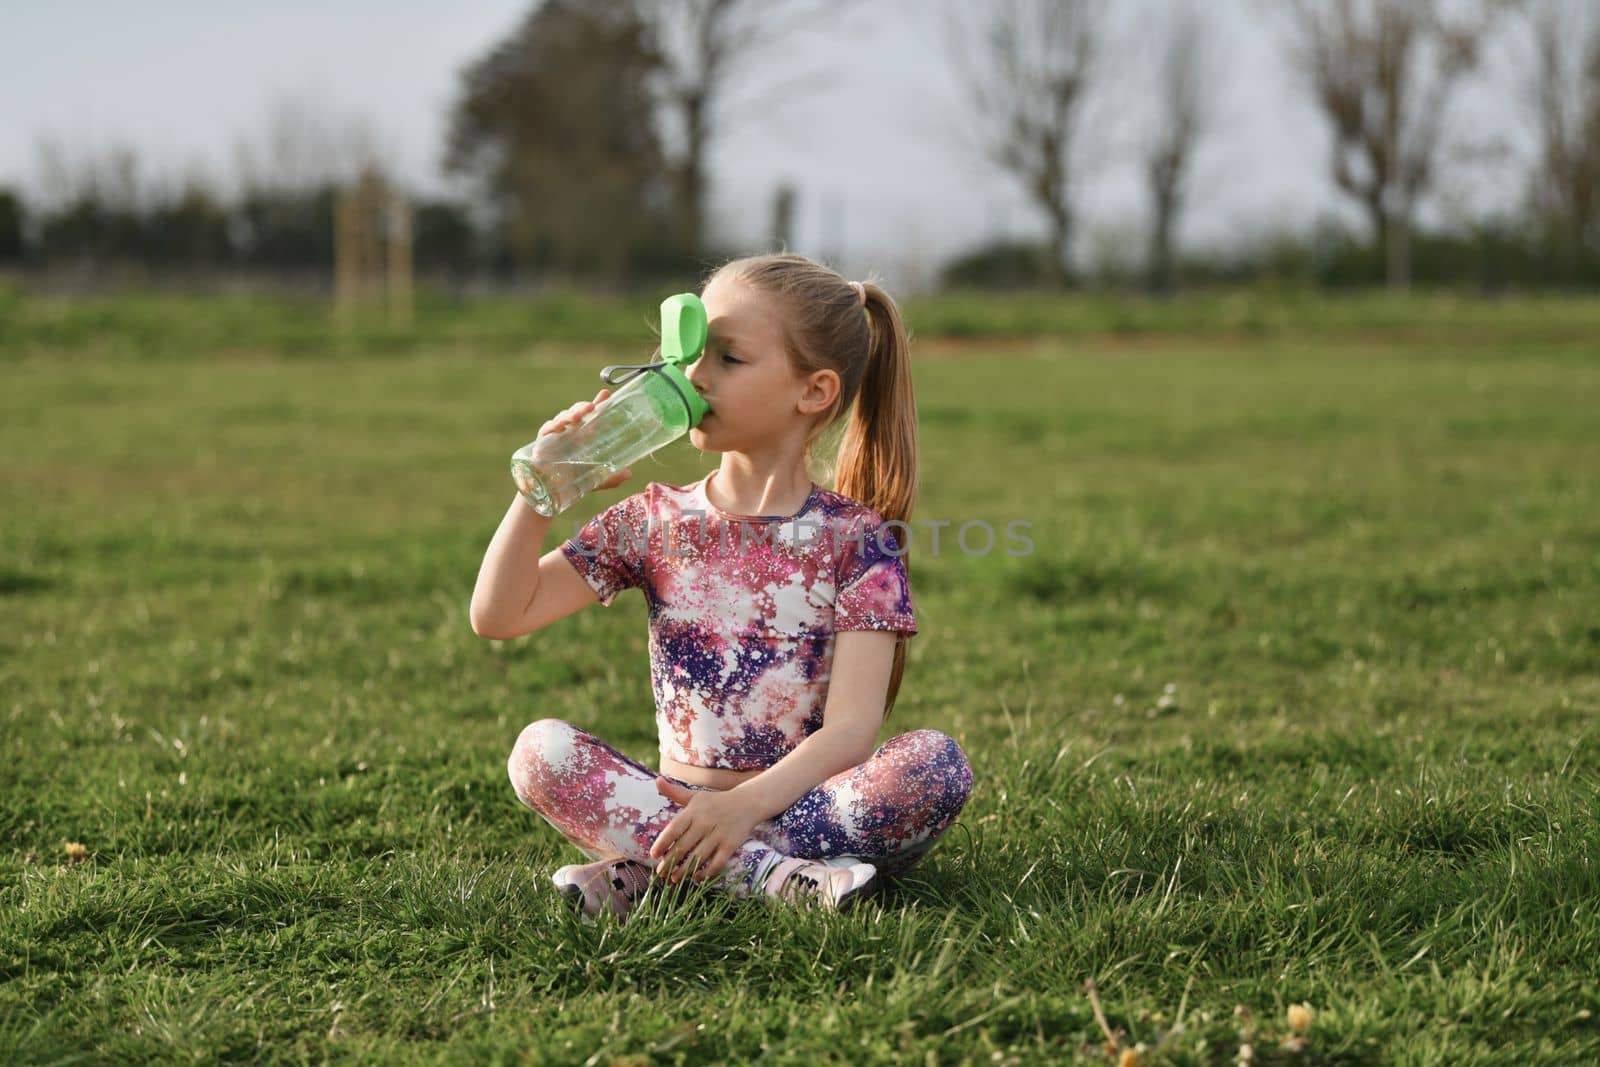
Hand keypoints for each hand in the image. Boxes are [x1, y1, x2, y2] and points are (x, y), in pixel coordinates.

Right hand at [525, 388, 631, 491]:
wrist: (551, 492)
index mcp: (584, 436)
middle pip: (578, 412)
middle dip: (584, 406)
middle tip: (592, 406)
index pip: (593, 416)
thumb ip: (610, 478)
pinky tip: (560, 425)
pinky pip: (547, 429)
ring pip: (563, 417)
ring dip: (570, 414)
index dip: (599, 404)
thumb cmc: (572, 480)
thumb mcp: (595, 480)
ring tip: (578, 416)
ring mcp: (557, 435)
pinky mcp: (543, 441)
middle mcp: (571, 432)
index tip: (607, 394)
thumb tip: (629, 474)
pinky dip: (553, 425)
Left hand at [649, 777, 763, 884]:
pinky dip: (706, 873)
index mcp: (694, 811)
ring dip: (684, 871)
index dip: (662, 843)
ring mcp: (719, 834)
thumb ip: (675, 792)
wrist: (748, 802)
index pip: (673, 829)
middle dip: (670, 862)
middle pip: (683, 846)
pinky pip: (716, 863)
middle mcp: (705, 823)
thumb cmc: (716, 801)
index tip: (654, 855)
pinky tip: (697, 878)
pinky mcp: (731, 845)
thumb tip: (657, 780)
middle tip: (660, 873)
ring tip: (674, 879)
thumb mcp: (695, 795)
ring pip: (698, 857)